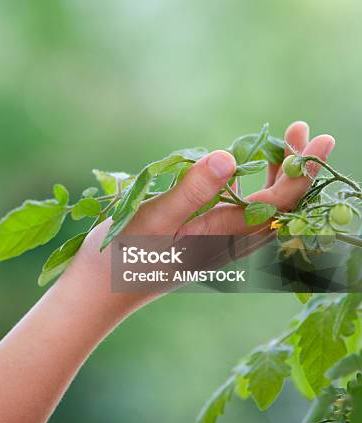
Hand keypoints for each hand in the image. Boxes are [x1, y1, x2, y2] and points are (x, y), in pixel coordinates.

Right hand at [85, 121, 334, 253]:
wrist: (100, 292)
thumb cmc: (121, 255)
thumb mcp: (154, 218)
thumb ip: (192, 190)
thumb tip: (231, 157)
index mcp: (223, 235)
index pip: (280, 203)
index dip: (304, 171)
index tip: (321, 138)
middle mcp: (229, 242)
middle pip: (280, 206)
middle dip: (296, 168)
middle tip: (302, 130)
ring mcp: (218, 243)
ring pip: (263, 210)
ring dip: (277, 176)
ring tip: (283, 143)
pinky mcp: (204, 241)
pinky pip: (244, 213)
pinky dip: (255, 188)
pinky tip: (244, 172)